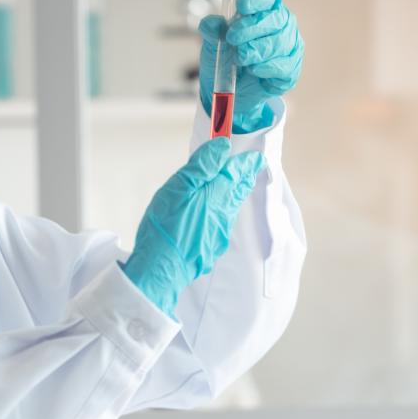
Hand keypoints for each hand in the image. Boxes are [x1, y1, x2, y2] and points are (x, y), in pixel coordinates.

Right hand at [121, 138, 264, 316]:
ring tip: (233, 187)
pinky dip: (222, 213)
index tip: (255, 156)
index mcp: (217, 196)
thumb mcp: (178, 188)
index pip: (238, 174)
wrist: (162, 271)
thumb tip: (223, 147)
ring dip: (234, 195)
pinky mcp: (210, 249)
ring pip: (231, 209)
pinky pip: (222, 224)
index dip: (247, 163)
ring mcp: (219, 234)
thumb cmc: (165, 227)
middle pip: (238, 192)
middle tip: (250, 169)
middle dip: (244, 178)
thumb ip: (202, 166)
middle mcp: (224, 215)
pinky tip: (213, 215)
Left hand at [198, 0, 304, 133]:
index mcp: (263, 9)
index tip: (241, 5)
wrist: (230, 89)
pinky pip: (284, 66)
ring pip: (280, 43)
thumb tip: (212, 24)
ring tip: (240, 58)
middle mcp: (280, 23)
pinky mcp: (291, 68)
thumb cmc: (226, 57)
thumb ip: (212, 31)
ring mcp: (289, 45)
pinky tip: (254, 70)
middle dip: (252, 27)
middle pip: (275, 18)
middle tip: (232, 38)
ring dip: (257, 50)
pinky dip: (267, 68)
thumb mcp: (213, 43)